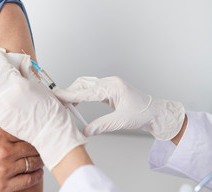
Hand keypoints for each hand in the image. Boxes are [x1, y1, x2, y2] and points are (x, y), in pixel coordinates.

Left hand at [0, 48, 86, 169]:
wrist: (49, 132)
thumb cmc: (49, 111)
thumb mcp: (39, 86)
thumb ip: (25, 74)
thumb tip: (17, 66)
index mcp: (17, 83)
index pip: (2, 63)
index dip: (0, 56)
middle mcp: (5, 94)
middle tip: (0, 71)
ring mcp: (0, 106)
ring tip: (0, 84)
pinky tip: (2, 99)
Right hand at [0, 111, 43, 191]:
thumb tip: (7, 103)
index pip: (25, 130)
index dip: (33, 130)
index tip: (37, 130)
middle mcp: (2, 152)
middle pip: (32, 146)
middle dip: (38, 145)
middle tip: (41, 144)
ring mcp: (4, 170)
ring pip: (33, 163)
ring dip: (39, 159)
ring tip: (40, 157)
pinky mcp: (3, 186)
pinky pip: (29, 180)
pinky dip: (36, 175)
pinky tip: (37, 171)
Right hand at [54, 76, 185, 140]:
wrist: (156, 113)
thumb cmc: (143, 114)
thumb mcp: (121, 121)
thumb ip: (101, 125)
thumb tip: (85, 131)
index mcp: (113, 87)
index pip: (86, 91)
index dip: (70, 95)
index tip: (57, 96)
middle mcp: (110, 83)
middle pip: (83, 84)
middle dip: (70, 92)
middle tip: (59, 102)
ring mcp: (110, 85)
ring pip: (86, 84)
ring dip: (75, 92)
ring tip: (66, 103)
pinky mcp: (110, 89)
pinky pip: (92, 88)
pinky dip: (82, 94)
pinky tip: (78, 101)